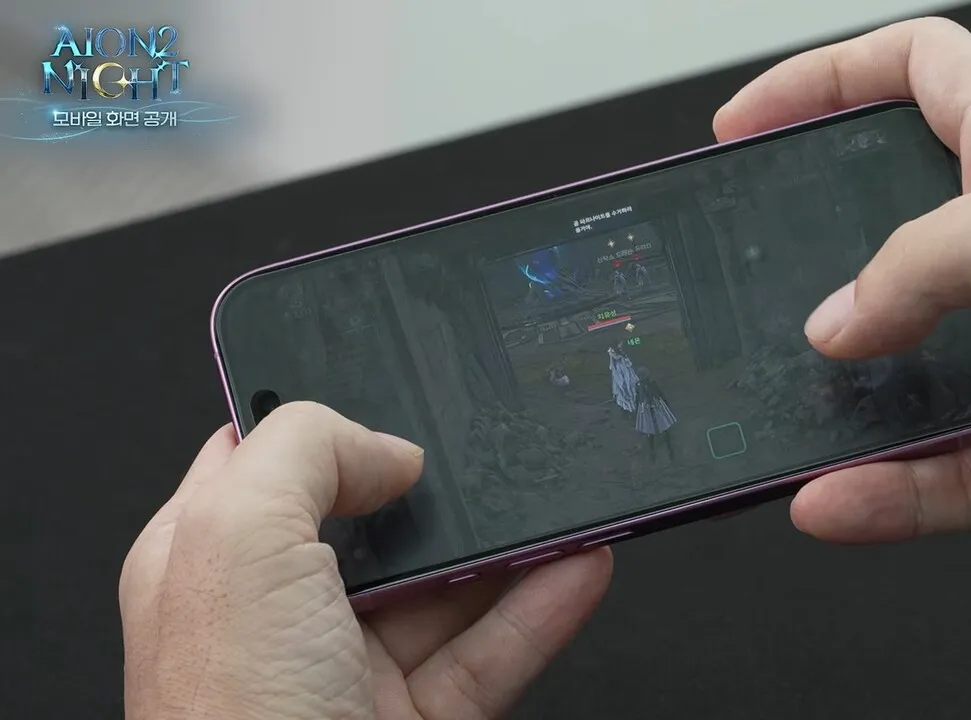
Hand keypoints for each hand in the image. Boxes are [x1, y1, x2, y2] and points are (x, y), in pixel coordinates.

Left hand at [120, 402, 611, 718]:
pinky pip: (490, 651)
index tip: (398, 395)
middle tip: (495, 454)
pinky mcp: (413, 717)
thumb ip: (306, 451)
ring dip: (509, 546)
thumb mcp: (236, 537)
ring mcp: (348, 668)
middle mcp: (278, 611)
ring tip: (560, 504)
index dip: (332, 422)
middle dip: (440, 489)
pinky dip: (540, 610)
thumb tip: (387, 451)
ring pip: (446, 589)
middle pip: (375, 523)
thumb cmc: (229, 715)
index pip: (272, 461)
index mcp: (209, 555)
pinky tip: (578, 568)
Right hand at [715, 18, 970, 581]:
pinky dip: (877, 490)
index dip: (825, 82)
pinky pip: (924, 471)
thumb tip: (836, 321)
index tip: (750, 121)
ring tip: (776, 406)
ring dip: (831, 396)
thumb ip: (921, 263)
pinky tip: (835, 497)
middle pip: (876, 230)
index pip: (913, 77)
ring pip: (889, 368)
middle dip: (802, 250)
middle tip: (739, 272)